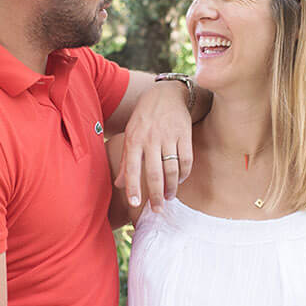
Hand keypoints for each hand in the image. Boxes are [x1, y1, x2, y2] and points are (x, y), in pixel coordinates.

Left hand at [114, 81, 193, 210]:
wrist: (167, 94)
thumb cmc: (145, 118)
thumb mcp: (130, 134)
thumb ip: (126, 161)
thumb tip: (119, 185)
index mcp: (134, 139)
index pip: (132, 168)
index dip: (133, 187)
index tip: (135, 205)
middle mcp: (151, 138)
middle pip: (155, 173)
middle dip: (155, 195)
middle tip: (157, 210)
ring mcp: (169, 136)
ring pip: (172, 169)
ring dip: (171, 187)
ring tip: (169, 197)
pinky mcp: (184, 134)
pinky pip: (186, 159)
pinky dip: (184, 173)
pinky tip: (180, 180)